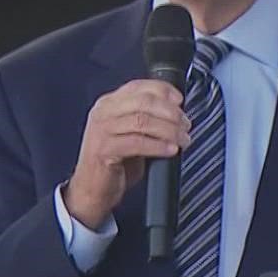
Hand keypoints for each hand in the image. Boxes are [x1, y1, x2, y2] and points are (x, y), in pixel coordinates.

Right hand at [63, 79, 192, 229]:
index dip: (163, 91)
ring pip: (142, 121)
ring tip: (182, 139)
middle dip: (170, 112)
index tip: (180, 101)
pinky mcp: (104, 150)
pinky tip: (170, 150)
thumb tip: (176, 113)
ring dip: (169, 130)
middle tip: (185, 124)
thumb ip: (145, 118)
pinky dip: (158, 145)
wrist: (92, 190)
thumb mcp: (129, 133)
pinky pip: (137, 143)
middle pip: (143, 101)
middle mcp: (103, 113)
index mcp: (109, 104)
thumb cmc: (114, 162)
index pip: (139, 86)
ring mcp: (101, 130)